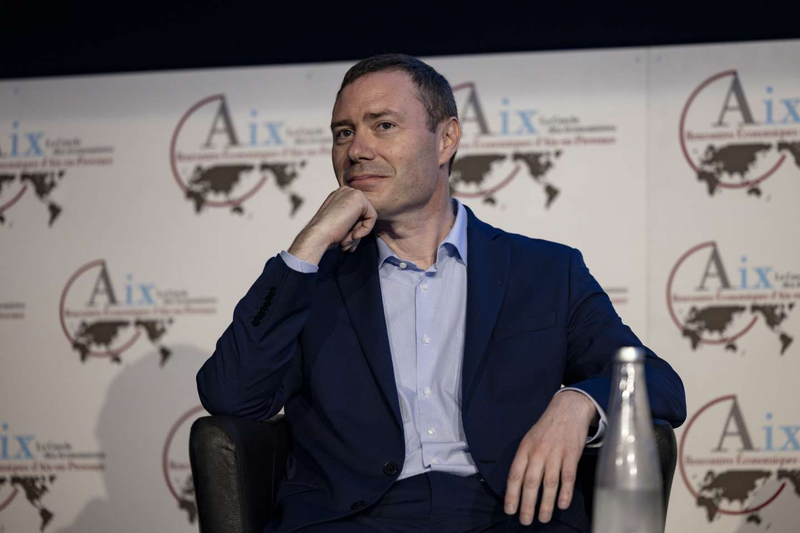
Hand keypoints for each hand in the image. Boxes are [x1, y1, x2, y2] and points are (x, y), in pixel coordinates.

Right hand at [288, 186, 376, 264]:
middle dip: (356, 231)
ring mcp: (351, 192)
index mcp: (339, 196)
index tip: (344, 240)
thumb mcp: (340, 225)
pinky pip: (372, 217)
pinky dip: (365, 230)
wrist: (317, 236)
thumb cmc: (325, 235)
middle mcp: (345, 191)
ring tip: (346, 240)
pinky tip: (353, 235)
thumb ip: (351, 222)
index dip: (353, 230)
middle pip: (363, 214)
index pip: (357, 214)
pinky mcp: (358, 198)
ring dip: (359, 233)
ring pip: (367, 216)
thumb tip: (362, 229)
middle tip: (346, 242)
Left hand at [504, 391, 596, 525]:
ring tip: (543, 518)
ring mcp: (556, 454)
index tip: (510, 510)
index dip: (511, 494)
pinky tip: (562, 505)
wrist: (567, 410)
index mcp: (525, 449)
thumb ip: (524, 460)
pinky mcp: (571, 455)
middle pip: (530, 482)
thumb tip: (517, 485)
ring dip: (545, 503)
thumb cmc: (545, 429)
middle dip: (527, 504)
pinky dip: (565, 493)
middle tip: (525, 521)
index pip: (515, 475)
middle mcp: (538, 452)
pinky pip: (568, 477)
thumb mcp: (528, 440)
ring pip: (549, 483)